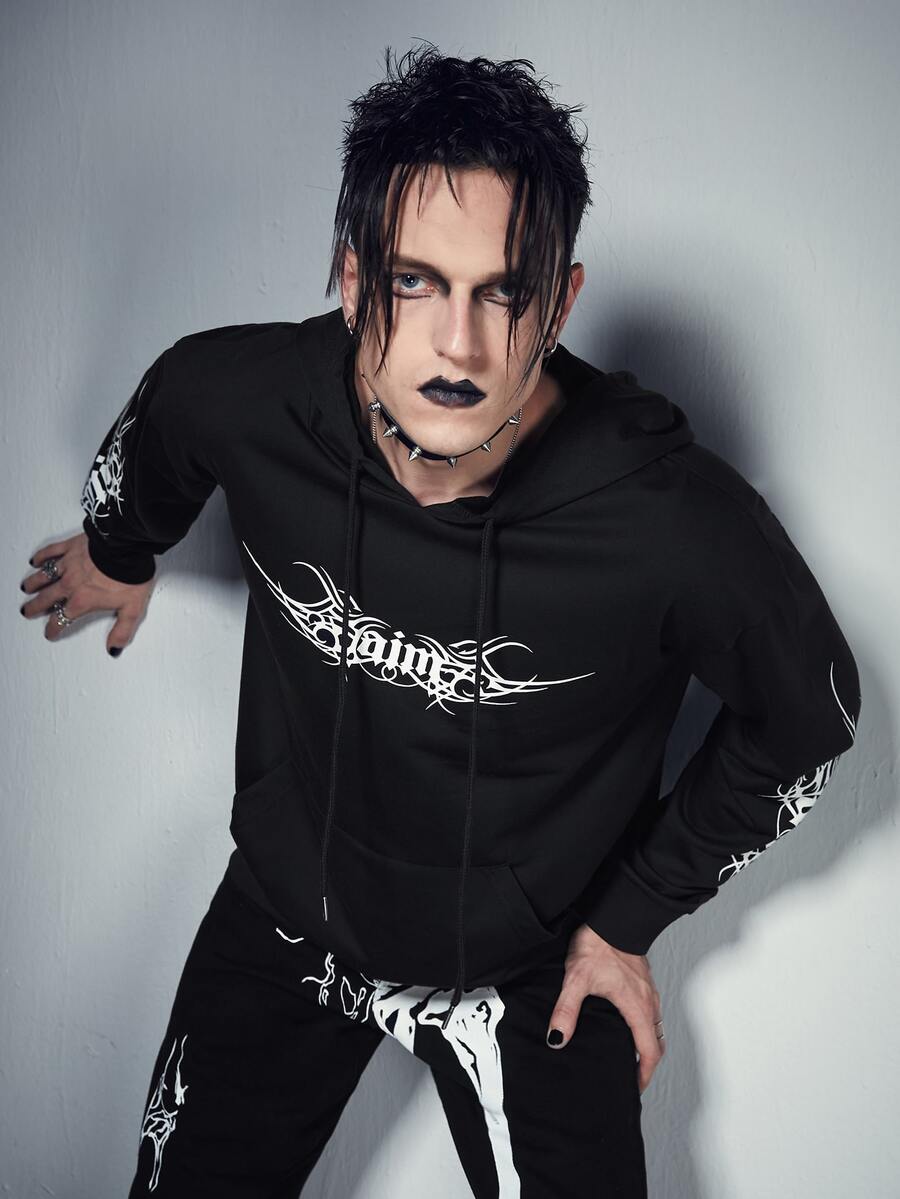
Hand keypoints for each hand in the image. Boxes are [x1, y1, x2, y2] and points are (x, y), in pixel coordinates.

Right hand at [20, 532, 154, 654]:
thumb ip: (121, 631)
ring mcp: (68, 564)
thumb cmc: (130, 575)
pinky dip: (41, 557)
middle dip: (35, 607)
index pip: (62, 619)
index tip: (50, 632)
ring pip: (44, 577)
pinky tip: (36, 561)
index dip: (54, 628)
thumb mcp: (132, 610)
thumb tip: (114, 648)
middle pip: (46, 599)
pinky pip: (50, 552)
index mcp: (83, 600)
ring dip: (33, 584)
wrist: (128, 547)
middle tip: (28, 611)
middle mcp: (71, 584)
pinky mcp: (71, 546)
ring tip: (26, 589)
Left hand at [546, 921, 665, 1093]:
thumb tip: (557, 1039)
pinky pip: (651, 1012)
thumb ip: (566, 1010)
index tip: (634, 1088)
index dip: (644, 1074)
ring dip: (646, 1045)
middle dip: (647, 1064)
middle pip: (657, 1043)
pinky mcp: (644, 981)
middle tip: (630, 1078)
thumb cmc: (598, 945)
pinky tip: (625, 1024)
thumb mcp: (576, 979)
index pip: (650, 1052)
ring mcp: (649, 990)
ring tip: (627, 1056)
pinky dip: (644, 1027)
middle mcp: (649, 1002)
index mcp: (637, 1007)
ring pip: (655, 1027)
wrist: (613, 916)